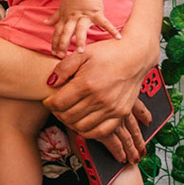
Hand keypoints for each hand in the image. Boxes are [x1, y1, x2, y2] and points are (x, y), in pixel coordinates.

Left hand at [43, 41, 153, 159]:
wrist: (135, 56)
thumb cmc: (106, 53)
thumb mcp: (82, 54)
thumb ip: (63, 68)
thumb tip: (49, 83)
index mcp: (86, 83)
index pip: (59, 104)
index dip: (49, 104)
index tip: (48, 100)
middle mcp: (99, 99)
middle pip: (68, 117)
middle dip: (57, 113)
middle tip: (57, 107)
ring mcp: (111, 108)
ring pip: (82, 127)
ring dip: (71, 123)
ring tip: (68, 114)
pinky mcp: (121, 113)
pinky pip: (101, 132)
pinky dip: (88, 131)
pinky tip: (83, 123)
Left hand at [49, 0, 113, 57]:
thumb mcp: (61, 8)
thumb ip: (54, 18)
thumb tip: (44, 23)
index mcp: (65, 18)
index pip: (58, 32)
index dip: (55, 42)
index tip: (54, 53)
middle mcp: (73, 18)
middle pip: (67, 32)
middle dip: (63, 44)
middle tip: (62, 56)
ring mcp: (85, 16)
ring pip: (81, 29)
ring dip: (80, 40)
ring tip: (81, 52)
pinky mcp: (96, 13)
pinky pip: (104, 22)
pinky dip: (111, 29)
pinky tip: (117, 37)